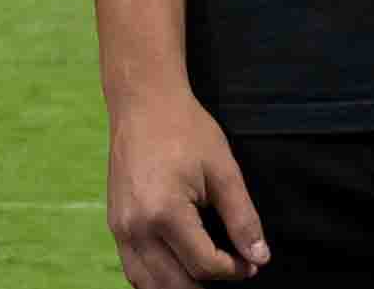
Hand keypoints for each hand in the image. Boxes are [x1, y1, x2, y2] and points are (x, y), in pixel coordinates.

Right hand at [105, 88, 268, 287]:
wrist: (142, 102)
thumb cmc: (184, 129)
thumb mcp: (223, 169)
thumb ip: (242, 218)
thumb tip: (259, 258)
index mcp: (165, 212)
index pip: (204, 265)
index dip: (234, 271)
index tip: (250, 264)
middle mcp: (136, 227)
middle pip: (174, 285)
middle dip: (207, 287)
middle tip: (230, 271)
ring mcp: (120, 228)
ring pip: (148, 285)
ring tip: (205, 278)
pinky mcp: (115, 224)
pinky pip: (132, 269)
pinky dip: (154, 280)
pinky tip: (177, 271)